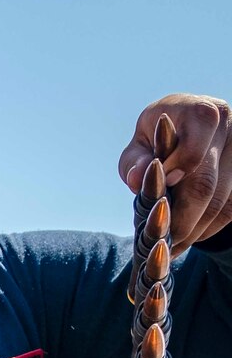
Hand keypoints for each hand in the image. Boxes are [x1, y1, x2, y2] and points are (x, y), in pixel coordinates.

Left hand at [119, 94, 231, 255]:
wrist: (187, 132)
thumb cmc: (156, 142)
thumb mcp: (139, 147)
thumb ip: (135, 161)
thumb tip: (137, 177)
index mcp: (197, 113)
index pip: (191, 153)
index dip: (174, 180)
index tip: (159, 198)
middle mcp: (228, 124)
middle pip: (206, 184)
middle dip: (182, 218)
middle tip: (163, 240)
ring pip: (223, 202)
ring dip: (197, 229)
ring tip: (174, 244)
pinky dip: (211, 227)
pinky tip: (193, 235)